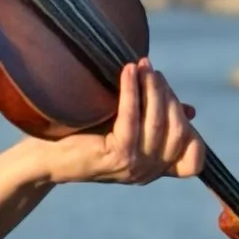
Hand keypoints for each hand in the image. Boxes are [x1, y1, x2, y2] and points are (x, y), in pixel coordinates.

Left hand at [50, 59, 203, 186]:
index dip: (190, 128)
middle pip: (177, 130)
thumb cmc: (84, 136)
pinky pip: (133, 117)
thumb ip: (156, 120)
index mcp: (155, 169)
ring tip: (144, 65)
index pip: (194, 158)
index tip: (175, 101)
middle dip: (167, 95)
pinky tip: (128, 70)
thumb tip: (191, 110)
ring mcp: (135, 167)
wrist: (43, 155)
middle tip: (153, 71)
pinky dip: (132, 90)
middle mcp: (148, 173)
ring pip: (157, 122)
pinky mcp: (117, 156)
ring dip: (152, 88)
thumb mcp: (128, 127)